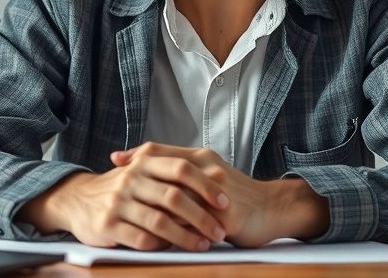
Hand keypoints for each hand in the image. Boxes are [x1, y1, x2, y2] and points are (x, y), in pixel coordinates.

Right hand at [16, 153, 229, 251]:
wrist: (76, 199)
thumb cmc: (120, 188)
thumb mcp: (141, 170)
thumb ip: (170, 170)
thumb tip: (215, 174)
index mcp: (144, 163)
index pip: (181, 169)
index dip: (206, 185)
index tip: (225, 201)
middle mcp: (130, 179)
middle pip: (174, 197)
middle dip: (202, 216)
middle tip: (219, 230)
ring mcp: (118, 203)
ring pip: (160, 221)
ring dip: (186, 236)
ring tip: (202, 244)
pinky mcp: (107, 226)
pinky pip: (141, 239)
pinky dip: (162, 246)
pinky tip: (175, 250)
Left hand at [111, 143, 328, 247]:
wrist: (273, 208)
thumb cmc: (239, 195)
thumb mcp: (212, 174)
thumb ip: (188, 171)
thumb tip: (156, 169)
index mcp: (202, 157)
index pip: (162, 150)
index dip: (136, 154)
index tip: (115, 159)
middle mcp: (206, 170)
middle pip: (162, 170)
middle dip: (135, 178)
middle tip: (113, 185)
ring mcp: (215, 192)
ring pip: (174, 198)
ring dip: (151, 208)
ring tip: (128, 214)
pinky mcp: (225, 216)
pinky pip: (192, 224)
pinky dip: (172, 230)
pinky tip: (155, 236)